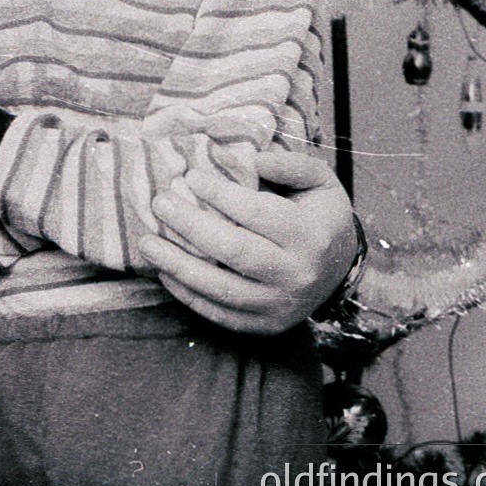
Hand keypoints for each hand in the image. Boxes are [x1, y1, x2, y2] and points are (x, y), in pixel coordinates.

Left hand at [139, 148, 357, 334]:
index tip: (190, 175)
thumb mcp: (319, 182)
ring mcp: (280, 305)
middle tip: (159, 202)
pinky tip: (164, 273)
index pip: (257, 213)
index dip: (219, 194)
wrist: (339, 270)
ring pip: (222, 289)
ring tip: (147, 243)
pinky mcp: (265, 326)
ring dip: (178, 266)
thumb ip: (291, 165)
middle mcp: (297, 274)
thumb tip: (254, 159)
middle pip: (235, 251)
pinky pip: (220, 314)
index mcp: (310, 235)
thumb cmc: (318, 216)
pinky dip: (187, 295)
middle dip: (190, 226)